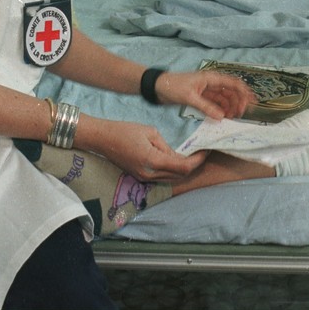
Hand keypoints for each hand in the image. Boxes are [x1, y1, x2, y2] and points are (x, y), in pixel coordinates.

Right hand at [88, 119, 205, 181]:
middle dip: (194, 165)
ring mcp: (144, 178)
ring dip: (184, 169)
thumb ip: (166, 146)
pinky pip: (162, 177)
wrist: (102, 139)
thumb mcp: (151, 132)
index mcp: (153, 161)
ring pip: (172, 178)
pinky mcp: (140, 177)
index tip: (206, 150)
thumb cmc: (125, 131)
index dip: (198, 160)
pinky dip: (173, 170)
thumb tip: (178, 155)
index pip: (184, 166)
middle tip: (202, 152)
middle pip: (180, 175)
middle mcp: (150, 174)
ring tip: (192, 155)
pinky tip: (176, 159)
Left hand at [155, 70, 256, 119]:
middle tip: (241, 115)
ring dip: (230, 107)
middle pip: (231, 92)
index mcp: (211, 78)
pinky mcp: (203, 98)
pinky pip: (217, 104)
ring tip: (233, 118)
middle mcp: (212, 83)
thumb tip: (222, 116)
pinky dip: (221, 110)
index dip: (244, 92)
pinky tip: (223, 117)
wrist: (158, 87)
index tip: (252, 103)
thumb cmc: (173, 86)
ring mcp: (208, 91)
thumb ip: (206, 107)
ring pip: (225, 99)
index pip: (233, 83)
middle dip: (238, 102)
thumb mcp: (189, 97)